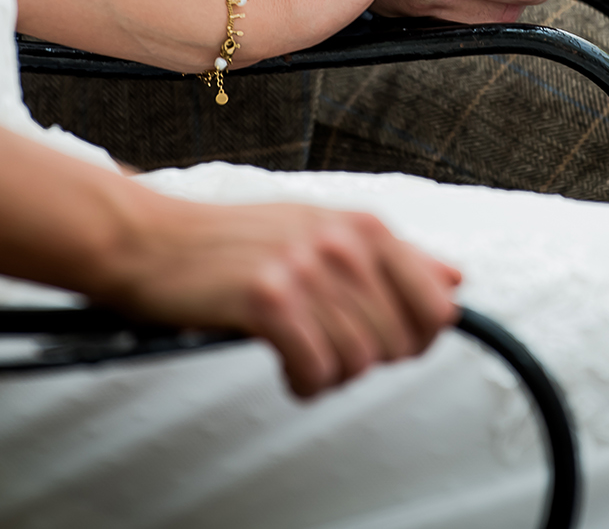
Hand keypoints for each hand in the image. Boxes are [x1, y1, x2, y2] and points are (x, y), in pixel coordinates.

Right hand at [105, 196, 460, 397]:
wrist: (153, 241)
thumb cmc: (233, 240)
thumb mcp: (322, 230)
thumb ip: (394, 257)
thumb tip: (455, 278)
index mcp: (364, 225)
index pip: (437, 305)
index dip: (416, 339)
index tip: (383, 342)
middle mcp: (342, 242)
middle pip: (399, 344)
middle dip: (366, 361)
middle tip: (327, 349)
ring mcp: (306, 268)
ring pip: (359, 363)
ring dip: (330, 375)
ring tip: (301, 356)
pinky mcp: (269, 300)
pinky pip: (316, 372)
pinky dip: (303, 383)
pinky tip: (284, 367)